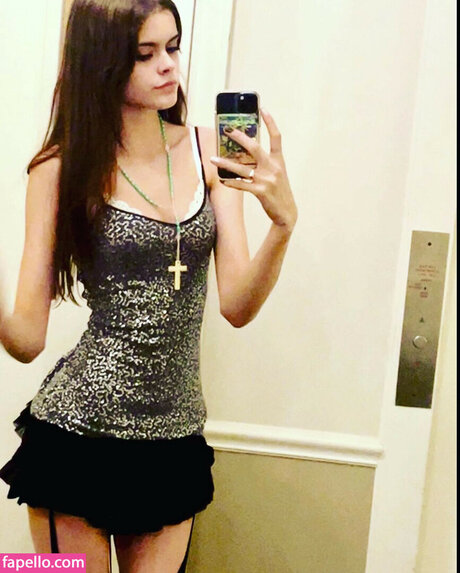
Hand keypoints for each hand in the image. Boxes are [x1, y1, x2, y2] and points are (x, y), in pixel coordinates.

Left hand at [210, 108, 297, 232]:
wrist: (287, 213)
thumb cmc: (279, 192)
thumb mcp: (276, 174)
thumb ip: (264, 163)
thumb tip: (243, 155)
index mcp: (279, 161)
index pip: (276, 137)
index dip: (270, 122)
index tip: (262, 109)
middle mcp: (273, 167)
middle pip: (255, 147)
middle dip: (240, 137)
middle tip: (227, 130)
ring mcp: (267, 180)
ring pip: (242, 168)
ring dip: (225, 163)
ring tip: (212, 159)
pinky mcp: (261, 191)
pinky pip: (241, 185)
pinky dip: (230, 182)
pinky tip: (222, 180)